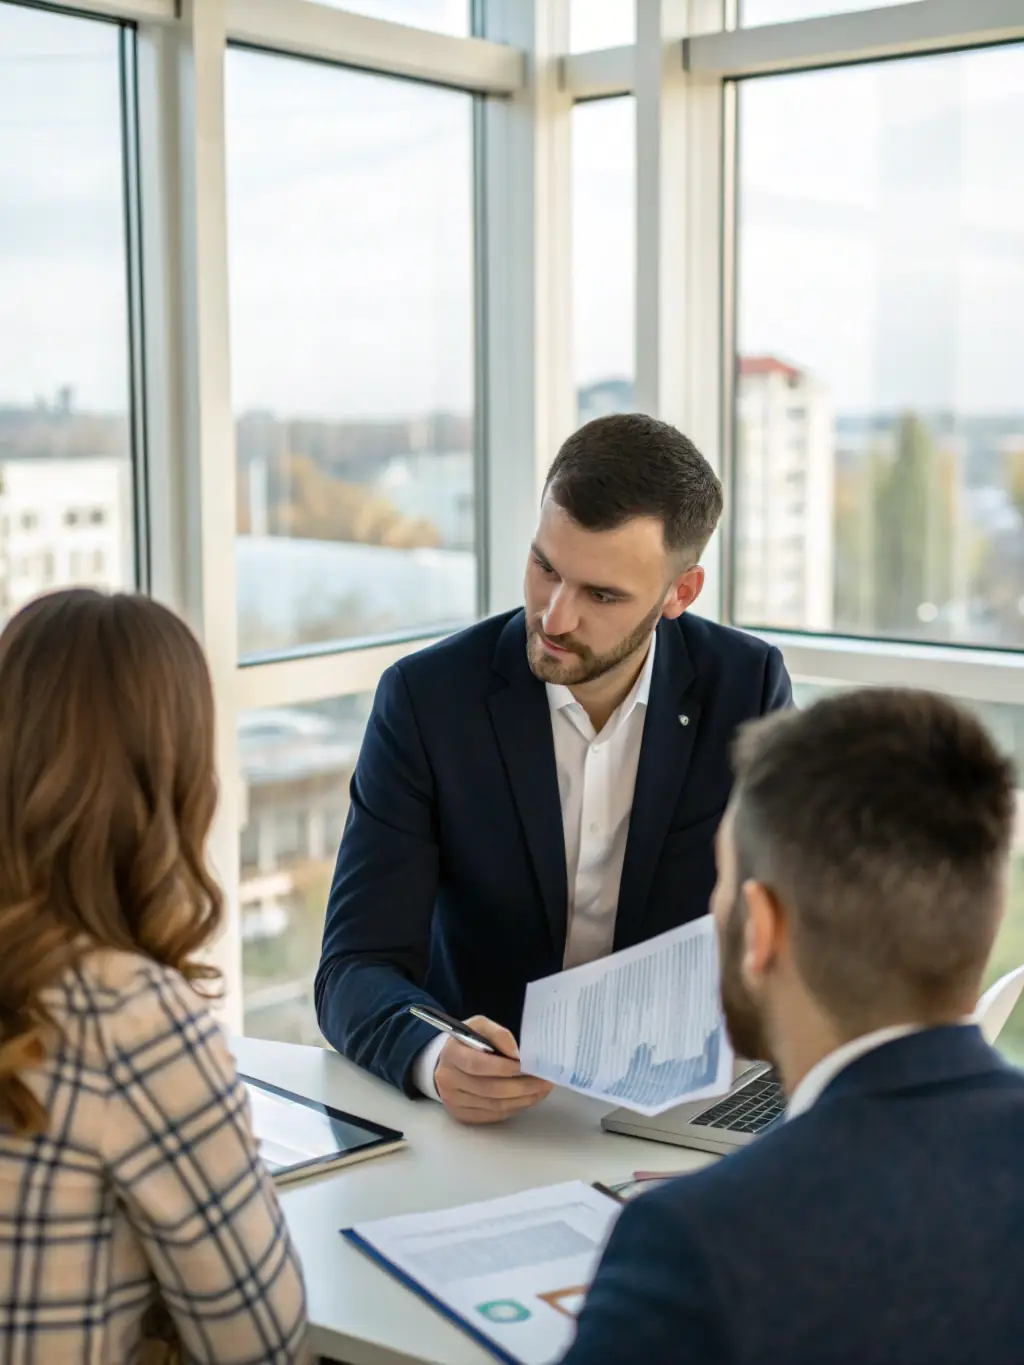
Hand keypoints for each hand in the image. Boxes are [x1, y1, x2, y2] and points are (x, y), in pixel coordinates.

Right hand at [434, 1016, 552, 1124]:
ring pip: (495, 1105)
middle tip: (544, 1080)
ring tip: (542, 1088)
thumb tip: (515, 1053)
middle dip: (522, 1085)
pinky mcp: (464, 1116)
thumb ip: (498, 1034)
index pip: (478, 1065)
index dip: (504, 1067)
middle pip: (489, 1089)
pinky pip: (494, 1115)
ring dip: (523, 1099)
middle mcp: (448, 1080)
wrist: (448, 1064)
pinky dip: (516, 1107)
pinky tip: (529, 1098)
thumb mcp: (479, 1026)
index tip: (527, 1065)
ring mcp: (454, 1102)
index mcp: (451, 1054)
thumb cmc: (468, 1042)